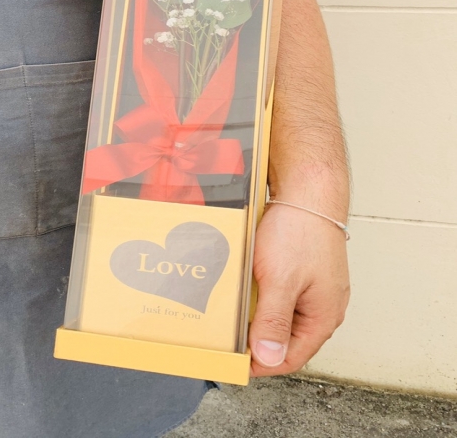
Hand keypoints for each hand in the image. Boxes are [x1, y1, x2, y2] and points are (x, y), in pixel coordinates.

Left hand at [248, 201, 349, 376]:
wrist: (307, 190)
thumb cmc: (299, 230)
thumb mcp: (281, 280)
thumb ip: (274, 321)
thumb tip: (269, 358)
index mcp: (323, 317)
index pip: (291, 358)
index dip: (262, 363)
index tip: (234, 360)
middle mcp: (322, 306)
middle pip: (285, 337)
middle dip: (256, 337)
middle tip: (228, 334)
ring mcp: (313, 287)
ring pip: (280, 312)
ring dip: (256, 312)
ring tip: (233, 308)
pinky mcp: (301, 269)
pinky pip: (279, 291)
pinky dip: (260, 292)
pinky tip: (244, 283)